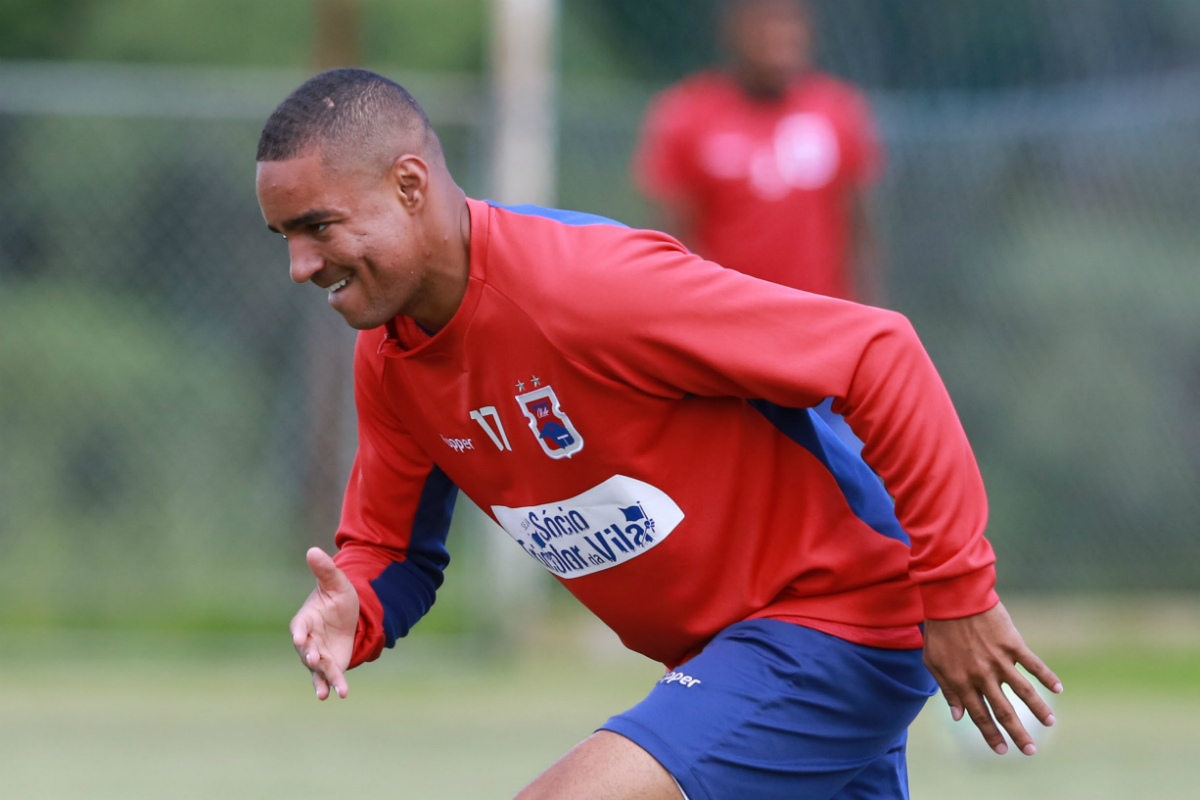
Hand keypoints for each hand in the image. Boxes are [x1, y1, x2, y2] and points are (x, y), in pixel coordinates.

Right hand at [289, 547, 359, 699]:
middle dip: (311, 655)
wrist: (349, 616)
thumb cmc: (337, 598)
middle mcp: (307, 640)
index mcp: (305, 619)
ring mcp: (317, 655)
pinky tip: (336, 695)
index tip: (300, 638)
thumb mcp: (337, 583)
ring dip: (321, 679)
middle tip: (316, 660)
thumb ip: (325, 570)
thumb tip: (313, 550)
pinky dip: (330, 686)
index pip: (299, 627)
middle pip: (307, 650)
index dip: (300, 633)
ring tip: (325, 693)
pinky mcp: (328, 666)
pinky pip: (327, 678)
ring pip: (316, 669)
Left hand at [923, 601, 1062, 755]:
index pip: (979, 715)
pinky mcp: (1012, 644)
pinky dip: (1047, 677)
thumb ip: (946, 689)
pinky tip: (1058, 689)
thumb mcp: (933, 662)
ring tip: (1050, 724)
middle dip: (1018, 734)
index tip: (1002, 750)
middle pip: (1004, 711)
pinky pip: (1034, 664)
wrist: (952, 598)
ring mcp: (999, 660)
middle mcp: (982, 675)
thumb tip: (957, 716)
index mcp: (962, 681)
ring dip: (1038, 710)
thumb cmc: (940, 630)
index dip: (991, 734)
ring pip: (1023, 692)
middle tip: (1030, 751)